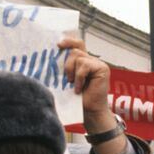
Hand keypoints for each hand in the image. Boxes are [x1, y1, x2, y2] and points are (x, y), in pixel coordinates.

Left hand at [60, 36, 124, 153]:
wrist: (90, 112)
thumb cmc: (78, 99)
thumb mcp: (67, 80)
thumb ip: (65, 68)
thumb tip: (51, 58)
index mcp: (84, 62)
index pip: (77, 44)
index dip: (68, 42)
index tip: (58, 45)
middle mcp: (92, 60)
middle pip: (75, 51)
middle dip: (67, 65)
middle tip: (67, 79)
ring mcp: (98, 64)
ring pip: (78, 57)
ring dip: (72, 72)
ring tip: (74, 85)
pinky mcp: (102, 69)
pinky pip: (84, 65)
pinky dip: (79, 77)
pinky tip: (79, 88)